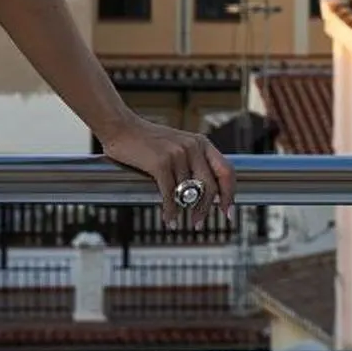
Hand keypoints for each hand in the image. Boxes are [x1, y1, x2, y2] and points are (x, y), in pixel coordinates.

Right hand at [98, 115, 235, 228]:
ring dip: (184, 211)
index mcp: (201, 143)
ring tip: (180, 219)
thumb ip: (194, 163)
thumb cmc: (147, 140)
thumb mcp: (179, 145)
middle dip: (206, 209)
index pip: (226, 171)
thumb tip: (209, 194)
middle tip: (198, 223)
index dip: (230, 194)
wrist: (121, 127)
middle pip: (210, 186)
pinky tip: (168, 219)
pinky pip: (170, 195)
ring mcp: (177, 154)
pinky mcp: (161, 162)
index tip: (227, 212)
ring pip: (188, 192)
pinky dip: (170, 211)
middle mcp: (193, 146)